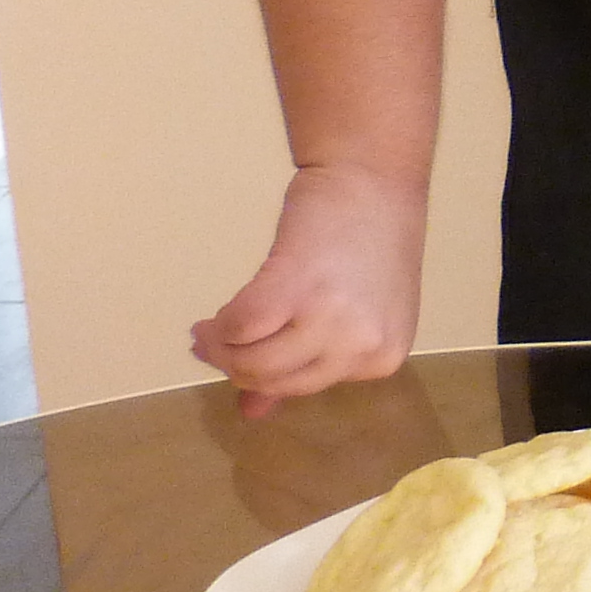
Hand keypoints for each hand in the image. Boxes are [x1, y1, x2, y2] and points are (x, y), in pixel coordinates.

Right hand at [191, 166, 426, 415]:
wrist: (373, 178)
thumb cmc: (366, 241)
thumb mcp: (353, 313)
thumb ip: (308, 363)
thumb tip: (251, 413)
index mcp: (383, 357)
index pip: (306, 387)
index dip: (265, 376)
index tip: (240, 358)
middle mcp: (363, 346)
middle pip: (276, 380)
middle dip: (233, 368)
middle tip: (208, 346)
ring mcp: (334, 320)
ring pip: (255, 361)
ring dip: (221, 349)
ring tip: (208, 331)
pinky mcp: (298, 287)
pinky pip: (243, 326)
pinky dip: (221, 326)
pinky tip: (214, 317)